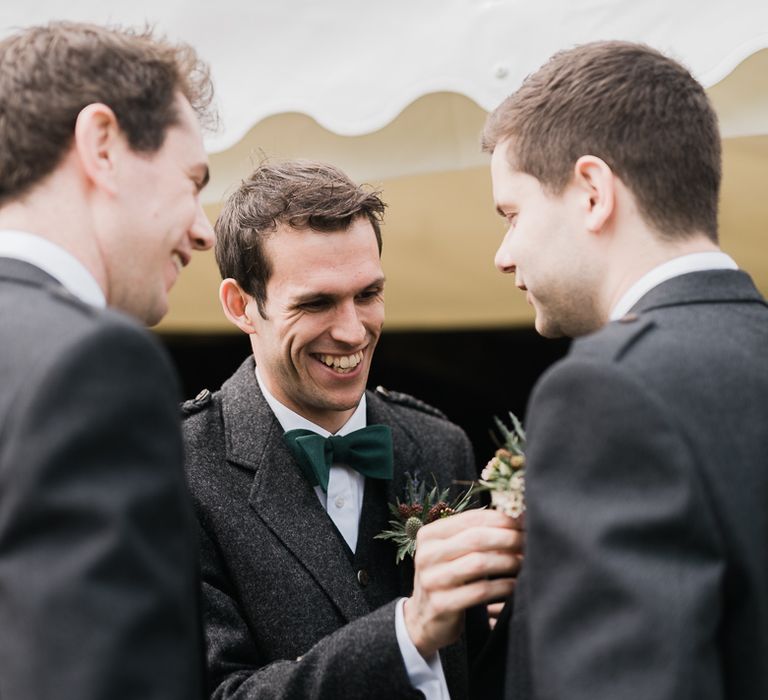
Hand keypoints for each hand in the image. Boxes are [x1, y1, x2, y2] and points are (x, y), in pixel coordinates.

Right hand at [403, 509, 521, 657]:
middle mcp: (427, 555)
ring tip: (524, 561)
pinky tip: (514, 584)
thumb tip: (514, 519)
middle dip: (508, 538)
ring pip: (479, 563)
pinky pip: (480, 591)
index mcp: (429, 535)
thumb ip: (473, 535)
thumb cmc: (445, 579)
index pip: (470, 519)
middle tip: (528, 540)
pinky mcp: (441, 604)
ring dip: (508, 561)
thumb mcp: (449, 553)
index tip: (522, 521)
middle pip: (476, 538)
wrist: (422, 620)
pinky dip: (502, 586)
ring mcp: (432, 580)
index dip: (500, 519)